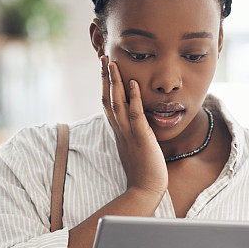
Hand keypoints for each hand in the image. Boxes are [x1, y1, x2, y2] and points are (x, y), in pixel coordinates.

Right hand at [101, 54, 167, 196]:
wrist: (145, 189)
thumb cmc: (143, 170)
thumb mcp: (135, 146)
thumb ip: (134, 132)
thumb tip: (136, 122)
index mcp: (119, 131)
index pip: (108, 103)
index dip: (105, 85)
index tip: (105, 69)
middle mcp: (120, 129)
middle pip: (108, 98)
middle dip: (105, 77)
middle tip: (103, 58)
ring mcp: (129, 133)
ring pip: (117, 103)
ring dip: (115, 82)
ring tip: (113, 63)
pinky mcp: (141, 137)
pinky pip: (135, 114)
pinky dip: (133, 98)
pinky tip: (133, 83)